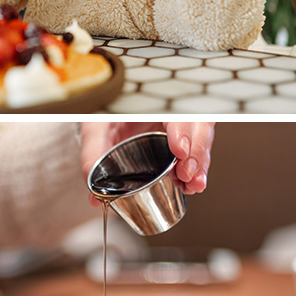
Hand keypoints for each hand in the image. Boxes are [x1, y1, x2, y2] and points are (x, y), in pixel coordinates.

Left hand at [79, 122, 213, 204]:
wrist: (106, 119)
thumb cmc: (103, 117)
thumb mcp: (94, 128)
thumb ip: (93, 154)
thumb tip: (94, 193)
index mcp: (151, 102)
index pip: (176, 110)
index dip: (182, 130)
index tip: (179, 151)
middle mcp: (170, 111)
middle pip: (198, 126)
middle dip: (196, 153)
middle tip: (186, 175)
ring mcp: (178, 126)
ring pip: (201, 140)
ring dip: (199, 165)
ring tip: (192, 185)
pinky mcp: (181, 142)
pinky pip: (195, 153)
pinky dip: (196, 169)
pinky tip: (190, 185)